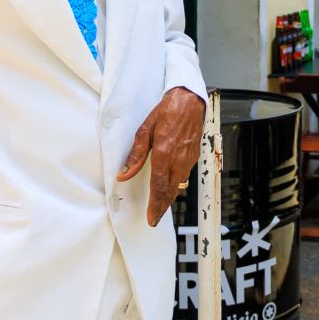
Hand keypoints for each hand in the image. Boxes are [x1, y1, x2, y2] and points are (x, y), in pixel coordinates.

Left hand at [117, 87, 205, 225]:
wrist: (189, 101)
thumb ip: (135, 155)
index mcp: (164, 153)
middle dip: (162, 207)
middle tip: (155, 218)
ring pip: (179, 185)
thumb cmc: (167, 112)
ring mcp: (188, 158)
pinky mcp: (194, 156)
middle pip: (171, 191)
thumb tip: (124, 173)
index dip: (155, 204)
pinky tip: (172, 186)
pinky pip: (185, 175)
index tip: (151, 217)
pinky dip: (177, 185)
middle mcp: (178, 158)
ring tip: (161, 205)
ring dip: (170, 197)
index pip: (159, 186)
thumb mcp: (145, 130)